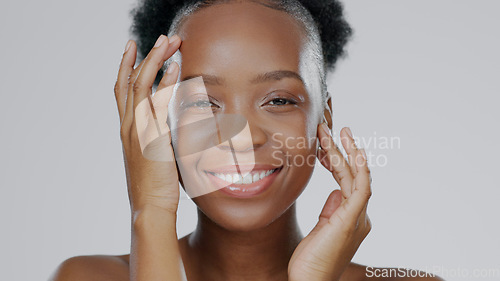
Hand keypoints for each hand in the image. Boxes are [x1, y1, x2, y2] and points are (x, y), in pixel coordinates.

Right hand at [114, 35, 185, 280]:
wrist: (150, 208)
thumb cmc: (155, 187)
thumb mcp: (153, 156)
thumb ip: (157, 137)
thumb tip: (169, 126)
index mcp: (127, 129)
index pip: (123, 91)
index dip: (127, 67)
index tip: (134, 49)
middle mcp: (128, 125)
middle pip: (130, 81)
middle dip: (143, 56)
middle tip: (158, 38)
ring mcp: (138, 130)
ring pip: (141, 85)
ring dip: (155, 60)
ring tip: (168, 41)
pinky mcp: (151, 136)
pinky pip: (158, 102)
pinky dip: (165, 82)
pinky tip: (175, 66)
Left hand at [288, 123, 371, 280]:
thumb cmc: (311, 259)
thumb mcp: (321, 228)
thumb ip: (331, 210)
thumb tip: (334, 192)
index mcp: (352, 217)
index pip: (347, 182)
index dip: (337, 161)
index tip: (324, 146)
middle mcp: (360, 215)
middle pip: (353, 175)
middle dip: (342, 150)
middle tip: (330, 128)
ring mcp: (358, 217)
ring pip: (356, 176)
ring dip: (347, 151)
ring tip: (337, 131)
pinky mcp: (352, 219)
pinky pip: (360, 187)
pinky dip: (358, 167)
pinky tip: (351, 149)